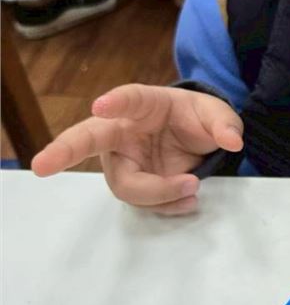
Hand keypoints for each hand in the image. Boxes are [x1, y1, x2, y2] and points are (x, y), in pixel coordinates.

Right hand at [32, 84, 243, 215]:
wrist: (196, 140)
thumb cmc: (196, 118)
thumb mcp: (216, 114)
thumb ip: (225, 124)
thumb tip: (232, 141)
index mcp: (144, 105)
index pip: (127, 99)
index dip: (115, 102)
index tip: (101, 105)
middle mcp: (124, 132)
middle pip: (88, 140)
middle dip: (64, 152)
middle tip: (42, 165)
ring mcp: (125, 161)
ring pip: (126, 185)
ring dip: (158, 193)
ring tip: (192, 188)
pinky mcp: (135, 184)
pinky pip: (144, 202)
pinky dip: (167, 205)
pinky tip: (188, 201)